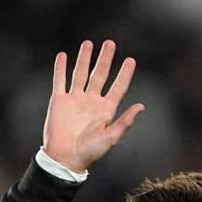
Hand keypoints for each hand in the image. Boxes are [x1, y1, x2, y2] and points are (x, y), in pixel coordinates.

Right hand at [42, 39, 143, 171]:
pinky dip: (60, 68)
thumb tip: (141, 106)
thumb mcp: (111, 137)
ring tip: (89, 43)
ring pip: (80, 73)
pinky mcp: (59, 101)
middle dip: (105, 59)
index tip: (130, 61)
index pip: (117, 88)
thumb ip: (125, 121)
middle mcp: (91, 102)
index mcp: (105, 110)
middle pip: (100, 75)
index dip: (124, 74)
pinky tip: (63, 56)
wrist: (65, 158)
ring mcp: (75, 100)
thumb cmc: (90, 152)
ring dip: (85, 59)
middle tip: (110, 43)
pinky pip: (60, 81)